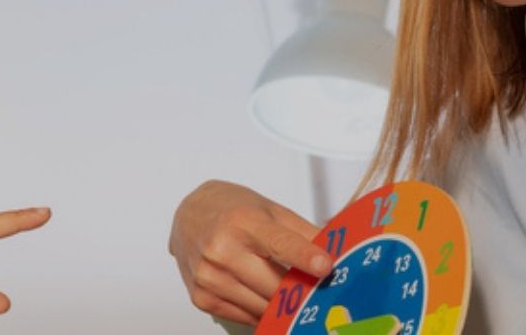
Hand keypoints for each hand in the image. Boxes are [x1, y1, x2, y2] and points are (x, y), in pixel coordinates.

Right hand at [169, 180, 327, 324]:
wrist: (188, 215)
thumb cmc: (231, 210)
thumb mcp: (270, 209)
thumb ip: (304, 232)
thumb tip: (337, 253)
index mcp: (243, 221)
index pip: (279, 243)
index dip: (304, 257)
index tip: (326, 267)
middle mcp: (221, 249)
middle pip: (273, 284)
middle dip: (301, 291)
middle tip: (319, 292)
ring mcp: (210, 276)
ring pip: (261, 306)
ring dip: (282, 306)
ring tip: (293, 296)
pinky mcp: (202, 297)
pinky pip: (243, 317)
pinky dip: (260, 311)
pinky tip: (264, 298)